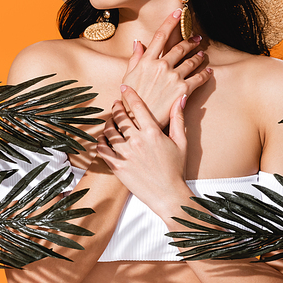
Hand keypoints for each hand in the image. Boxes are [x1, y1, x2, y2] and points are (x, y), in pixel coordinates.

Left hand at [96, 86, 190, 214]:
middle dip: (116, 107)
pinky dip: (101, 141)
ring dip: (108, 122)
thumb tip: (181, 98)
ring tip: (110, 121)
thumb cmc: (176, 169)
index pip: (137, 106)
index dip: (129, 94)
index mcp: (153, 132)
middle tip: (116, 104)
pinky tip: (104, 139)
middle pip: (120, 116)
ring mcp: (126, 154)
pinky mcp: (117, 167)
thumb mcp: (181, 142)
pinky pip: (102, 149)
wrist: (168, 195)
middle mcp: (138, 141)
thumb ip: (178, 118)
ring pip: (109, 130)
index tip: (124, 87)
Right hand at [121, 10, 211, 127]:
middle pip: (179, 48)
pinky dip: (205, 74)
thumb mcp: (128, 77)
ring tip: (202, 54)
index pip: (160, 35)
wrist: (138, 121)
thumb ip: (135, 58)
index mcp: (146, 61)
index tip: (178, 11)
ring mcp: (172, 77)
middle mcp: (160, 65)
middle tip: (197, 39)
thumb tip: (137, 43)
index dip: (170, 21)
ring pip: (191, 61)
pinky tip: (208, 72)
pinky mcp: (182, 90)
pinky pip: (198, 79)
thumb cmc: (131, 100)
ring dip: (198, 57)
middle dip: (190, 42)